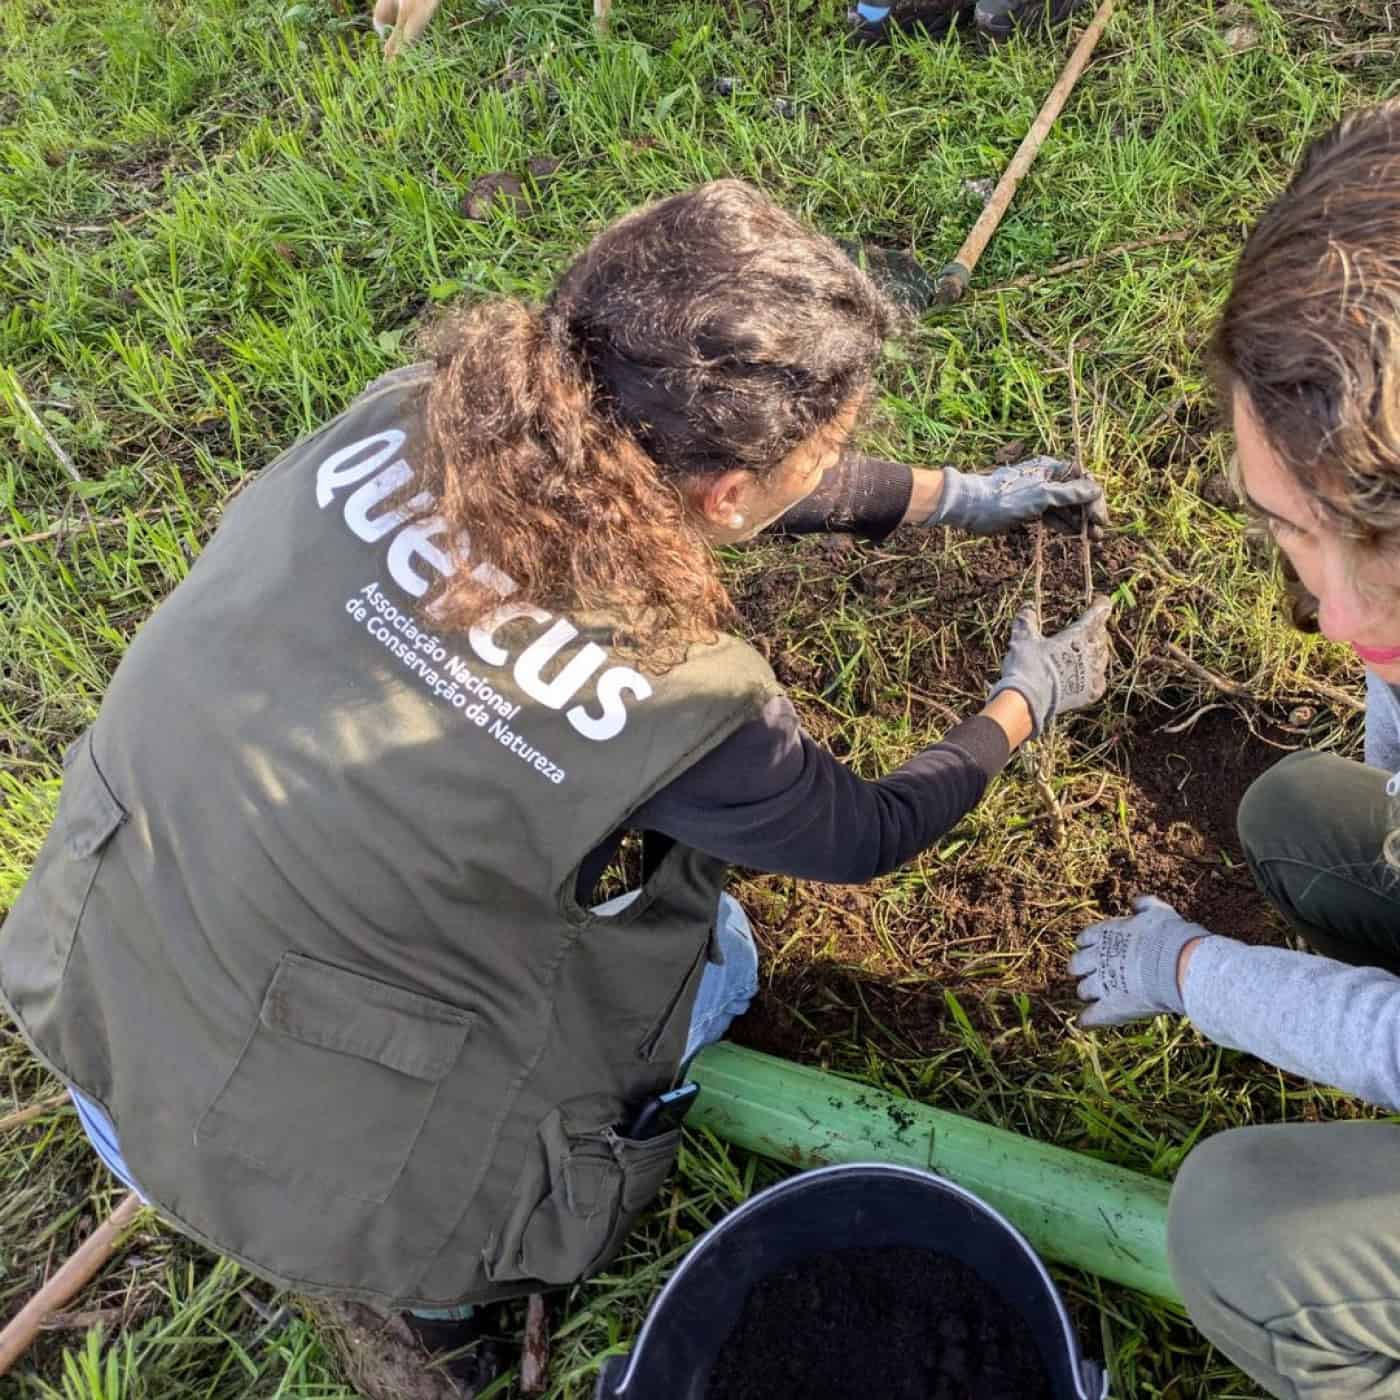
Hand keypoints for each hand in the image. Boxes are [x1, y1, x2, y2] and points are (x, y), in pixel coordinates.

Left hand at [922, 457, 1108, 537]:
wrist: (974, 508)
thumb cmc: (1007, 498)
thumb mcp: (1042, 496)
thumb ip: (1069, 494)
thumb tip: (1096, 489)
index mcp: (1051, 468)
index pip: (1082, 480)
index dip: (1094, 498)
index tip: (1099, 518)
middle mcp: (1048, 479)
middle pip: (1077, 495)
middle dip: (1089, 513)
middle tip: (1099, 533)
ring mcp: (1040, 495)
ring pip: (1066, 508)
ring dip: (1080, 522)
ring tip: (1094, 539)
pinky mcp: (1031, 510)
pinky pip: (1054, 516)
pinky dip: (1065, 525)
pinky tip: (1075, 535)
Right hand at [987, 594, 1112, 735]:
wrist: (1027, 701)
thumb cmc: (1027, 665)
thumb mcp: (1023, 638)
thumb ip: (1027, 621)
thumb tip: (1028, 606)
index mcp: (1077, 636)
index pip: (1097, 615)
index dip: (1101, 606)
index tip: (1102, 601)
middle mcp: (1090, 654)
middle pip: (1101, 636)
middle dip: (1097, 630)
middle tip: (1091, 627)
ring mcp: (1092, 675)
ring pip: (1103, 657)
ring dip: (1097, 651)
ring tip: (1089, 650)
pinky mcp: (1089, 694)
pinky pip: (1099, 680)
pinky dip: (1096, 675)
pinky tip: (1090, 675)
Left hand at [1070, 896, 1212, 1027]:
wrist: (1178, 963)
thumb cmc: (1170, 936)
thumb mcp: (1158, 912)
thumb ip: (1145, 905)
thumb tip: (1135, 902)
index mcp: (1105, 933)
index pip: (1084, 939)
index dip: (1088, 946)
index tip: (1093, 950)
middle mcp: (1097, 957)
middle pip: (1076, 965)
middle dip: (1082, 969)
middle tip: (1093, 974)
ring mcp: (1101, 983)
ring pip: (1083, 990)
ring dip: (1088, 992)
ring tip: (1097, 997)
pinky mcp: (1110, 1007)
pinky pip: (1091, 1016)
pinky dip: (1087, 1020)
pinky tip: (1084, 1023)